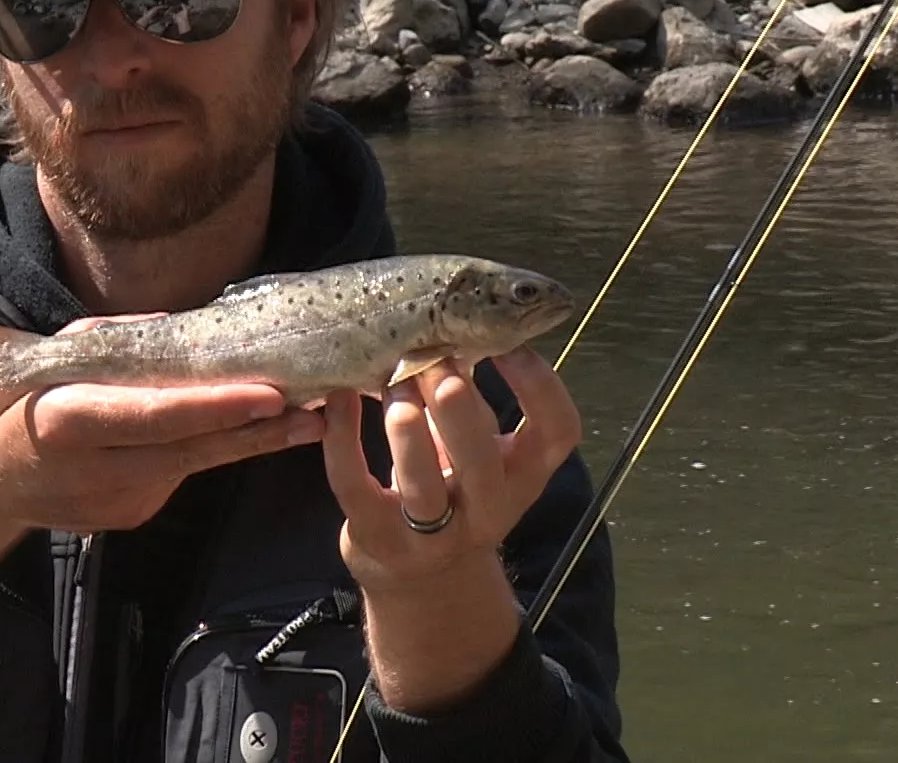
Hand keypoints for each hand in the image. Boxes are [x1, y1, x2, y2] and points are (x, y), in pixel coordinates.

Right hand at [0, 314, 325, 534]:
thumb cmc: (23, 398)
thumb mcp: (61, 356)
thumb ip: (120, 342)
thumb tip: (185, 330)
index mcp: (70, 420)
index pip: (158, 415)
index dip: (218, 409)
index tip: (271, 396)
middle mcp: (95, 469)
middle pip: (191, 449)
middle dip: (258, 430)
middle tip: (314, 408)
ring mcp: (114, 502)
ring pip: (196, 467)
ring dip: (252, 442)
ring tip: (307, 418)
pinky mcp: (129, 517)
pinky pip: (178, 477)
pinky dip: (210, 452)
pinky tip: (246, 432)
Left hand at [321, 345, 581, 593]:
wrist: (420, 576)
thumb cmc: (454, 488)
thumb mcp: (478, 451)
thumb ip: (473, 403)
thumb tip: (458, 323)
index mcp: (523, 478)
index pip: (557, 432)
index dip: (540, 384)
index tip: (509, 344)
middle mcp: (487, 512)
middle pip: (482, 461)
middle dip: (456, 404)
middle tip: (435, 361)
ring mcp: (432, 536)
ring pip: (421, 485)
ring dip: (404, 424)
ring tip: (391, 379)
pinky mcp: (378, 539)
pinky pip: (354, 485)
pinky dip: (343, 437)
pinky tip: (340, 398)